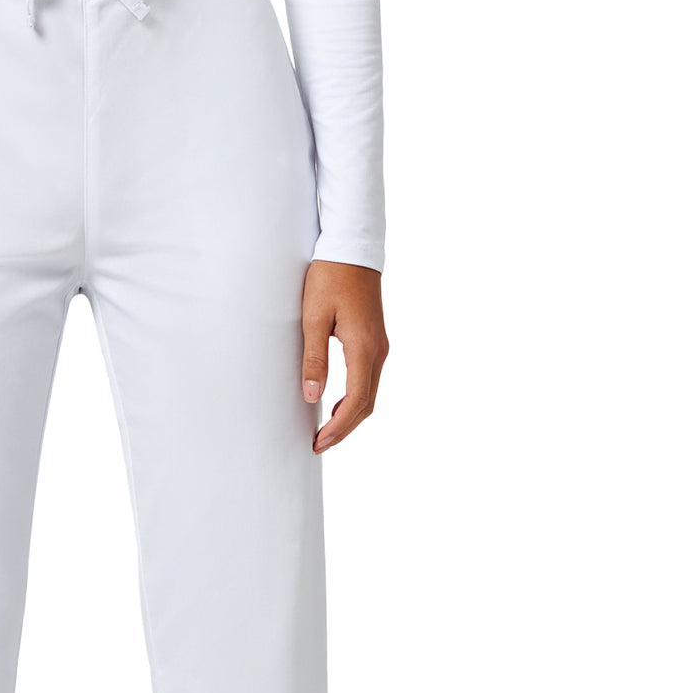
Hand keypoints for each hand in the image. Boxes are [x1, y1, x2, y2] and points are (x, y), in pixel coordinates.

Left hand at [301, 260, 388, 453]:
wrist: (352, 247)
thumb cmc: (330, 277)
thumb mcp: (313, 318)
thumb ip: (314, 359)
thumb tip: (312, 396)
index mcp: (364, 348)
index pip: (355, 402)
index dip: (338, 428)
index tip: (318, 442)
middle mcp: (378, 351)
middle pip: (366, 404)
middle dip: (344, 429)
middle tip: (319, 445)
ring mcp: (380, 346)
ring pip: (369, 394)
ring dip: (349, 416)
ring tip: (325, 431)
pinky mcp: (375, 340)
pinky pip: (369, 380)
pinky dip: (355, 400)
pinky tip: (336, 404)